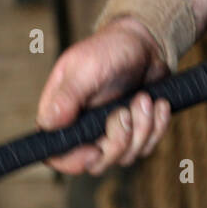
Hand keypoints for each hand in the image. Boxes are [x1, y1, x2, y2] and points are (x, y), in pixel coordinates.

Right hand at [35, 17, 172, 175]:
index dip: (73, 162)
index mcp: (62, 116)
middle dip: (117, 141)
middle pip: (96, 163)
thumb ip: (67, 97)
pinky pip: (146, 147)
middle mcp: (83, 130)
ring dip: (141, 128)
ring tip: (144, 99)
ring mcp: (109, 134)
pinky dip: (157, 126)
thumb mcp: (85, 68)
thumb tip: (48, 124)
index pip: (56, 155)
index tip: (95, 150)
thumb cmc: (109, 50)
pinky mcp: (134, 134)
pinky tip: (157, 104)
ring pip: (125, 157)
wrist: (144, 44)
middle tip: (125, 111)